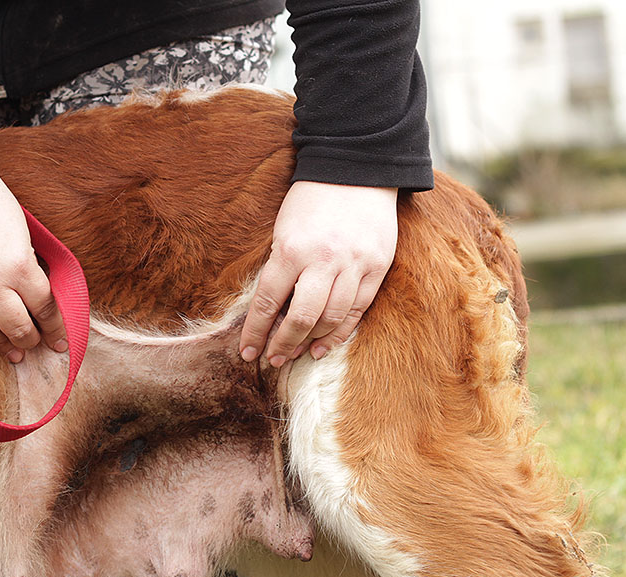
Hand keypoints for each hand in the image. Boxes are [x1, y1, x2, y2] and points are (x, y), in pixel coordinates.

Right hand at [0, 146, 66, 362]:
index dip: (55, 329)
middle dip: (30, 341)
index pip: (44, 307)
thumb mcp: (19, 226)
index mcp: (18, 263)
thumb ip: (26, 260)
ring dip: (1, 345)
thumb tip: (32, 288)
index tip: (59, 342)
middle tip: (34, 347)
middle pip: (17, 326)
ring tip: (11, 353)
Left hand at [239, 181, 398, 365]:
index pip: (268, 302)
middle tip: (273, 359)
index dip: (256, 332)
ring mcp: (354, 265)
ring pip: (331, 318)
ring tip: (297, 353)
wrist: (357, 169)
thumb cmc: (311, 201)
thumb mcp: (283, 230)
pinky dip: (339, 332)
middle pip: (301, 317)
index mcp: (291, 249)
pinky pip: (358, 310)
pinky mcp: (378, 267)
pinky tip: (323, 345)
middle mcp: (324, 260)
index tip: (247, 352)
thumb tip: (270, 314)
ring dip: (311, 341)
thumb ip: (279, 269)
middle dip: (283, 343)